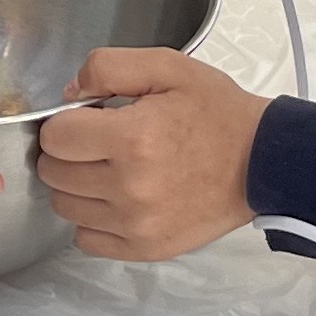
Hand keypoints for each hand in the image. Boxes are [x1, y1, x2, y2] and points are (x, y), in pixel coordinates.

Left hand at [36, 50, 266, 260]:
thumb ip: (109, 67)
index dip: (66, 122)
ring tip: (109, 171)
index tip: (88, 120)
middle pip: (53, 173)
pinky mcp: (146, 249)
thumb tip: (68, 95)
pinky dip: (93, 219)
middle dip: (69, 153)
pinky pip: (87, 239)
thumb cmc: (216, 112)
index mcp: (133, 138)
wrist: (262, 163)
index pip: (55, 137)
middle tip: (99, 144)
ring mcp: (137, 224)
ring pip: (65, 207)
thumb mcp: (168, 67)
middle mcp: (131, 187)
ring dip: (77, 186)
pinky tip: (116, 199)